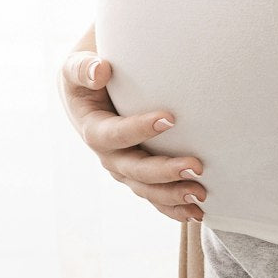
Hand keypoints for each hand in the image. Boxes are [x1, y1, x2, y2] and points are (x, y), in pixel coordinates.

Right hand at [57, 48, 206, 223]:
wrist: (88, 90)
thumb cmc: (87, 72)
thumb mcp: (76, 65)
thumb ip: (83, 67)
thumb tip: (101, 70)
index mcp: (91, 127)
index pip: (114, 133)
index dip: (139, 129)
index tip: (170, 118)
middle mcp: (106, 154)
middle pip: (133, 169)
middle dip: (165, 172)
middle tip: (197, 166)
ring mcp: (122, 168)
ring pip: (145, 189)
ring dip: (173, 195)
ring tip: (201, 195)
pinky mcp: (136, 175)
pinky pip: (153, 196)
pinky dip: (173, 207)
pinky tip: (197, 213)